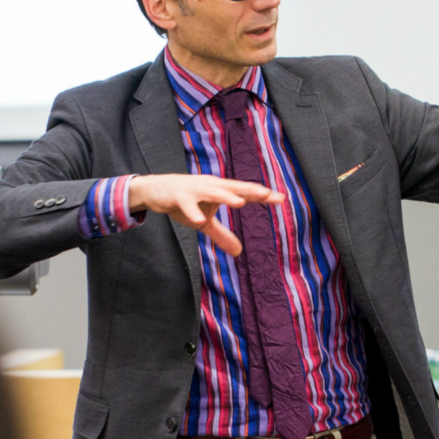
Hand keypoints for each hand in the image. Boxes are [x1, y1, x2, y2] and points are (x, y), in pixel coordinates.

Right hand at [127, 174, 283, 255]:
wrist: (156, 190)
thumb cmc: (185, 202)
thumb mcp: (204, 221)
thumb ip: (222, 235)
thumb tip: (239, 252)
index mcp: (220, 190)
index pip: (245, 192)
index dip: (262, 195)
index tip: (282, 198)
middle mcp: (211, 186)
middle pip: (234, 187)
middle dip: (250, 190)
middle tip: (268, 194)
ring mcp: (195, 189)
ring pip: (213, 192)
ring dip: (226, 196)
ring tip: (240, 203)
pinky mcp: (179, 195)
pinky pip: (187, 204)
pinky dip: (193, 211)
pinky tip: (199, 220)